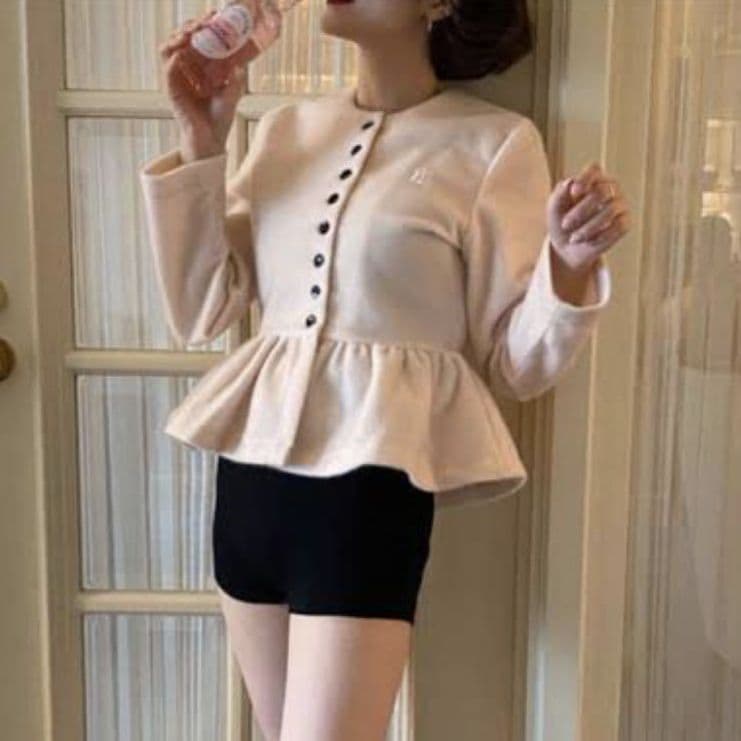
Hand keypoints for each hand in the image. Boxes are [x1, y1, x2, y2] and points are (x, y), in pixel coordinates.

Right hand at [158, 10, 247, 160]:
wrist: (213, 138)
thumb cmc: (220, 116)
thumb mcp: (233, 91)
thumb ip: (235, 75)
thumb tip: (242, 61)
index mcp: (199, 65)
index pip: (196, 37)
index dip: (202, 25)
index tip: (214, 16)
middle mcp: (186, 68)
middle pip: (181, 38)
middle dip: (191, 26)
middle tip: (204, 21)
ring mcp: (177, 78)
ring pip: (169, 48)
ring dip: (178, 37)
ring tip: (191, 32)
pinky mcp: (172, 90)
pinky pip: (168, 69)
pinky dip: (174, 58)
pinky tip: (182, 52)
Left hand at [547, 161, 630, 273]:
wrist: (567, 247)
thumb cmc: (561, 222)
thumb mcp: (554, 209)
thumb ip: (559, 194)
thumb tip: (570, 182)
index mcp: (591, 180)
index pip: (594, 170)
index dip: (585, 179)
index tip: (573, 192)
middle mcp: (609, 188)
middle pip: (602, 191)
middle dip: (581, 211)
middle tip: (565, 225)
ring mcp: (619, 204)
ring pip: (611, 210)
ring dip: (589, 227)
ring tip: (573, 239)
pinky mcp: (625, 222)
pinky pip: (618, 226)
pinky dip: (601, 236)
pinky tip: (588, 241)